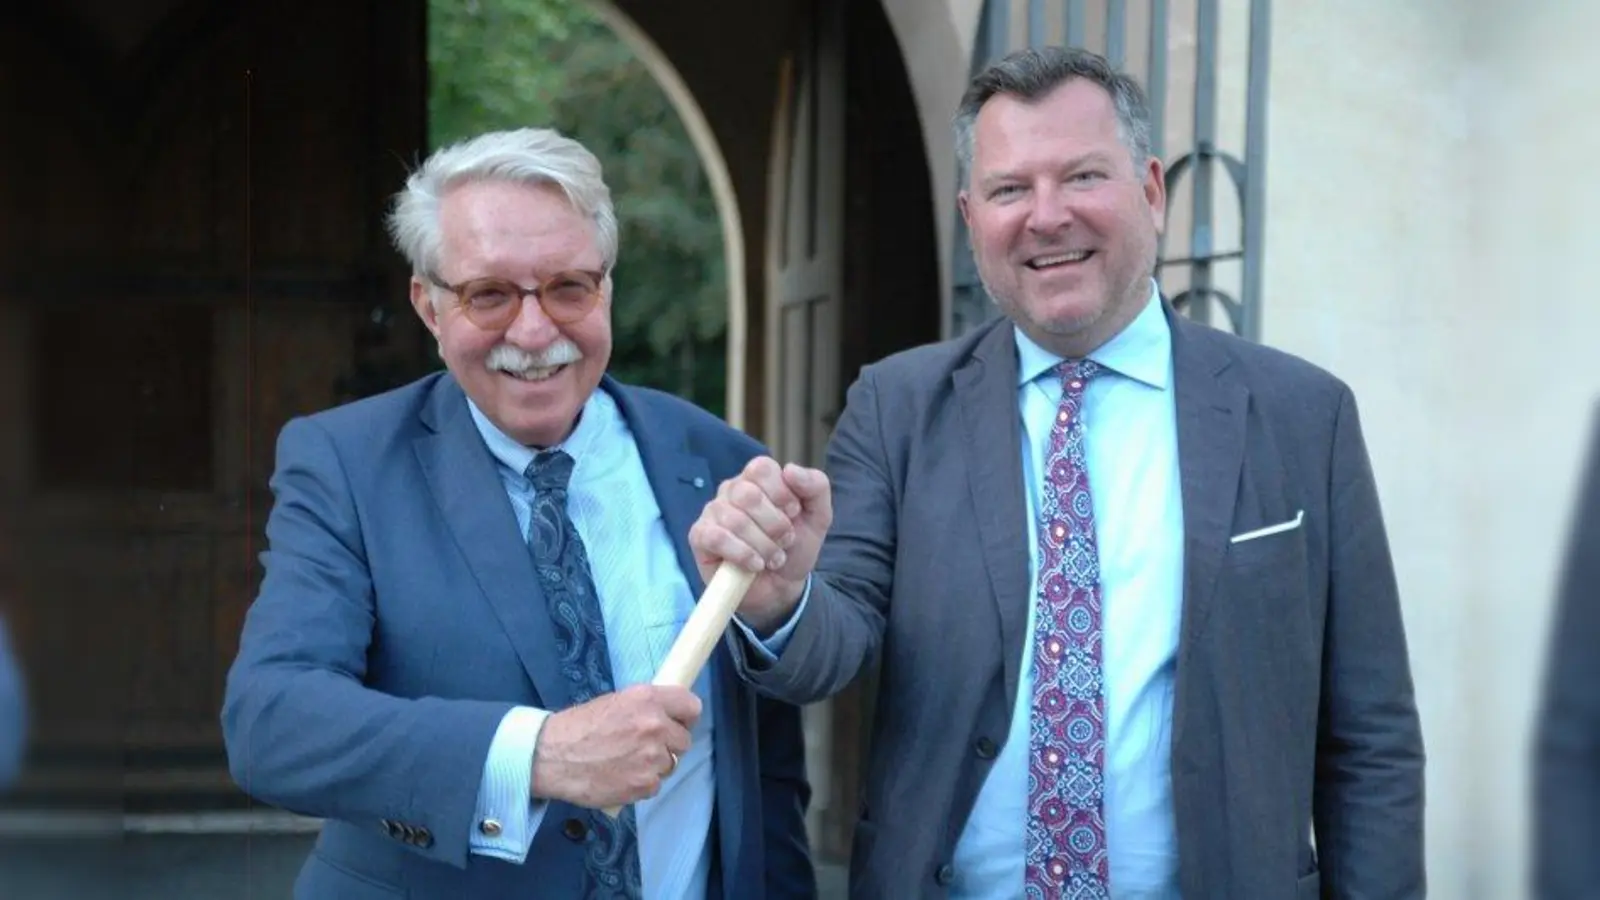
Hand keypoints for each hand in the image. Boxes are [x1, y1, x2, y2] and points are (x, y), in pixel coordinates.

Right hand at [531, 685, 700, 808]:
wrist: (552, 757)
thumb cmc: (579, 726)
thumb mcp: (616, 701)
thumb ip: (646, 708)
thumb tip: (667, 717)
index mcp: (648, 699)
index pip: (692, 706)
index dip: (685, 718)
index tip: (677, 724)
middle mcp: (655, 726)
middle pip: (684, 741)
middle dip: (669, 745)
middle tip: (646, 747)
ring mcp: (652, 758)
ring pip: (670, 765)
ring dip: (655, 766)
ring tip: (627, 762)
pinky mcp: (644, 784)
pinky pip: (655, 785)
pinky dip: (642, 783)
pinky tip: (621, 776)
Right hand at [688, 456, 831, 635]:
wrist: (782, 586)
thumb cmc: (794, 547)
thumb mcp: (818, 516)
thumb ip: (816, 486)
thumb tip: (790, 469)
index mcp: (757, 479)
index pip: (762, 468)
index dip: (782, 494)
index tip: (793, 514)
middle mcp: (732, 490)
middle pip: (748, 496)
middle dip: (775, 525)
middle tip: (785, 541)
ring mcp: (713, 512)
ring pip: (735, 520)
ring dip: (763, 546)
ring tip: (773, 558)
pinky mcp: (700, 536)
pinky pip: (716, 537)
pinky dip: (742, 554)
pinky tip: (754, 565)